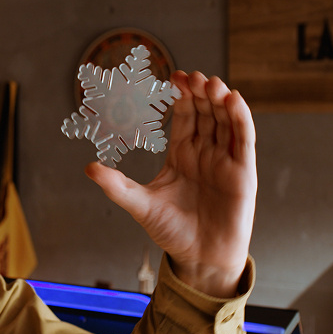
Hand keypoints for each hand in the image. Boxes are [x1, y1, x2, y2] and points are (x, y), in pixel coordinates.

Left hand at [85, 71, 256, 297]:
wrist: (198, 258)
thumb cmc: (171, 231)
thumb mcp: (139, 205)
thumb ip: (116, 186)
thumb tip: (88, 167)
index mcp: (181, 154)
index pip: (183, 117)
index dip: (180, 96)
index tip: (172, 77)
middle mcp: (205, 153)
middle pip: (205, 113)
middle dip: (199, 92)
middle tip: (190, 75)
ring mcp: (225, 161)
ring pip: (225, 121)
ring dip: (220, 99)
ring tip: (211, 83)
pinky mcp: (243, 173)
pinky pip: (244, 140)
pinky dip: (240, 118)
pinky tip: (232, 100)